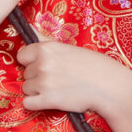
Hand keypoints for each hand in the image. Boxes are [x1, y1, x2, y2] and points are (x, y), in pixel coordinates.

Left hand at [16, 27, 131, 115]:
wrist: (109, 86)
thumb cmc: (92, 65)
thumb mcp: (68, 47)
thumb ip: (45, 40)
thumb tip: (28, 27)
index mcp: (46, 48)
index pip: (22, 55)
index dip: (31, 62)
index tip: (43, 65)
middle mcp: (42, 64)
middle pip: (25, 73)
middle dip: (37, 77)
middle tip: (57, 79)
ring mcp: (44, 82)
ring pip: (26, 89)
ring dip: (37, 91)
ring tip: (57, 89)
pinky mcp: (47, 100)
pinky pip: (28, 103)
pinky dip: (36, 104)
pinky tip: (50, 100)